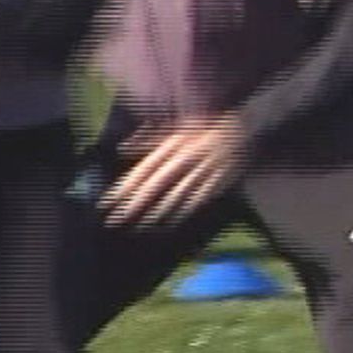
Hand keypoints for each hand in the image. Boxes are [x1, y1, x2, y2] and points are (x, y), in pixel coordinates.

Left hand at [100, 115, 247, 226]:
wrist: (245, 127)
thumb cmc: (207, 126)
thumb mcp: (176, 127)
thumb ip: (149, 138)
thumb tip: (121, 148)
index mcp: (175, 143)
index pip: (145, 168)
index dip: (125, 186)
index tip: (107, 201)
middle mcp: (187, 157)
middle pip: (157, 184)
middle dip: (135, 203)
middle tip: (116, 219)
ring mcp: (204, 170)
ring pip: (176, 195)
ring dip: (156, 212)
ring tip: (139, 226)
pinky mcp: (219, 180)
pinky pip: (198, 199)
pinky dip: (183, 212)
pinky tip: (171, 222)